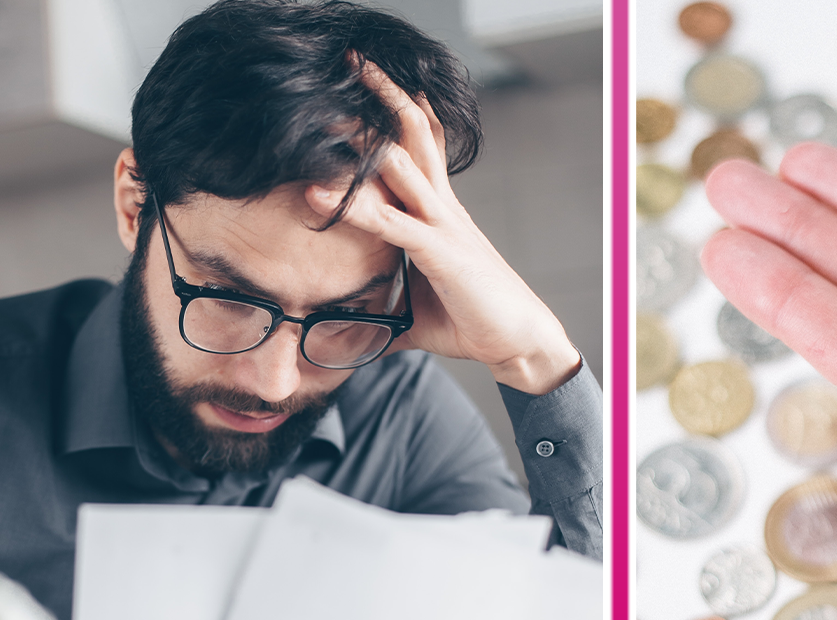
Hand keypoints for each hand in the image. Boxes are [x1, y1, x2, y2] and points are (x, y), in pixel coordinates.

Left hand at [305, 60, 579, 394]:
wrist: (520, 341)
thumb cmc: (475, 320)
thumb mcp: (419, 312)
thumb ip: (385, 312)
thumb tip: (350, 332)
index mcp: (441, 212)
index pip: (422, 144)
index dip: (399, 109)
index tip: (369, 82)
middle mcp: (443, 207)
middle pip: (414, 133)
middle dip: (384, 95)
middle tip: (353, 60)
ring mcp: (443, 225)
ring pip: (400, 163)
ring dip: (361, 136)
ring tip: (324, 109)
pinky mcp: (439, 252)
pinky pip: (390, 221)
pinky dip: (351, 205)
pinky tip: (316, 194)